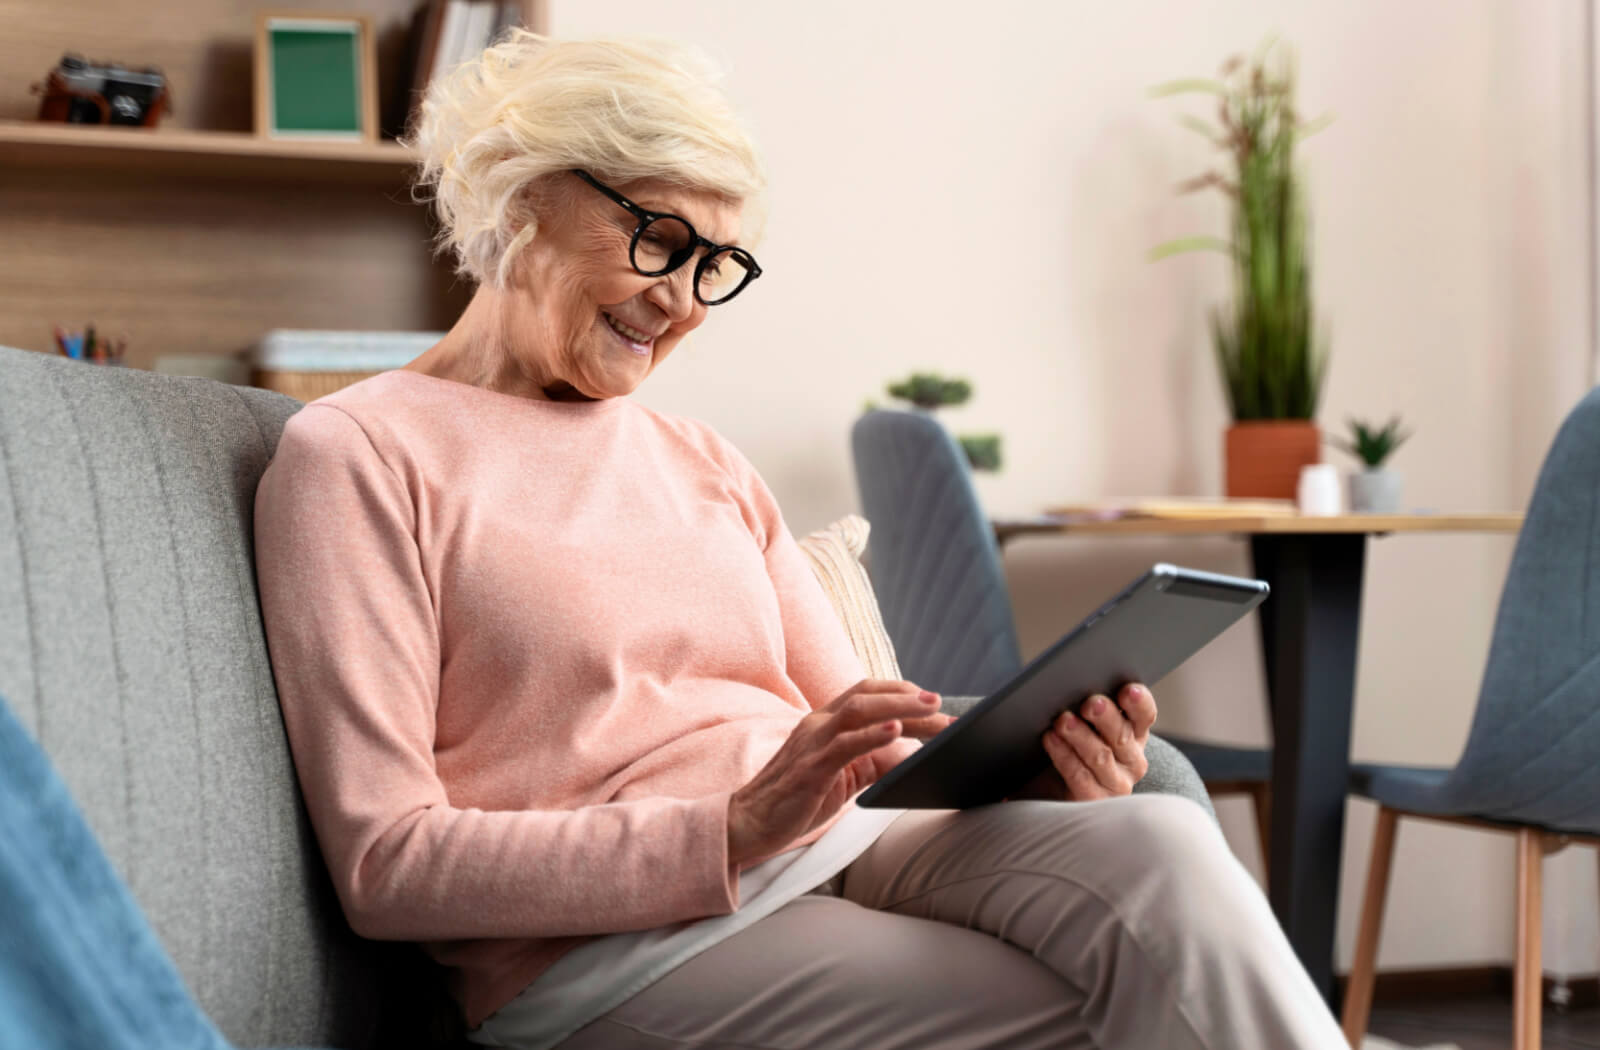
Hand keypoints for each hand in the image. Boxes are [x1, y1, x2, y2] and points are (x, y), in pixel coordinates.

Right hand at [727, 679, 955, 865]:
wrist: (749, 822)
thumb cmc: (795, 799)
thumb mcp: (842, 777)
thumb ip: (872, 762)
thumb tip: (910, 755)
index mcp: (824, 723)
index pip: (865, 694)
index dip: (900, 692)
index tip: (930, 701)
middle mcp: (818, 724)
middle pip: (867, 695)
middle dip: (907, 697)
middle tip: (941, 703)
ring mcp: (813, 743)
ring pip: (859, 710)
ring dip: (900, 708)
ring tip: (931, 709)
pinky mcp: (811, 767)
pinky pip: (845, 744)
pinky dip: (874, 735)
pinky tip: (897, 732)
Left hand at [1015, 682, 1156, 800]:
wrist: (1051, 788)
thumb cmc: (1072, 745)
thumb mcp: (1086, 723)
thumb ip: (1090, 706)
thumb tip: (1074, 679)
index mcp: (1135, 734)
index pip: (1145, 715)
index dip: (1139, 702)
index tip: (1128, 689)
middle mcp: (1132, 760)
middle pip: (1123, 736)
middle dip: (1107, 718)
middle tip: (1091, 703)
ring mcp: (1115, 784)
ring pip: (1101, 757)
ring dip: (1081, 736)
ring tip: (1063, 720)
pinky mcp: (1092, 800)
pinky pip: (1079, 776)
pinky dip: (1064, 756)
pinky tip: (1050, 738)